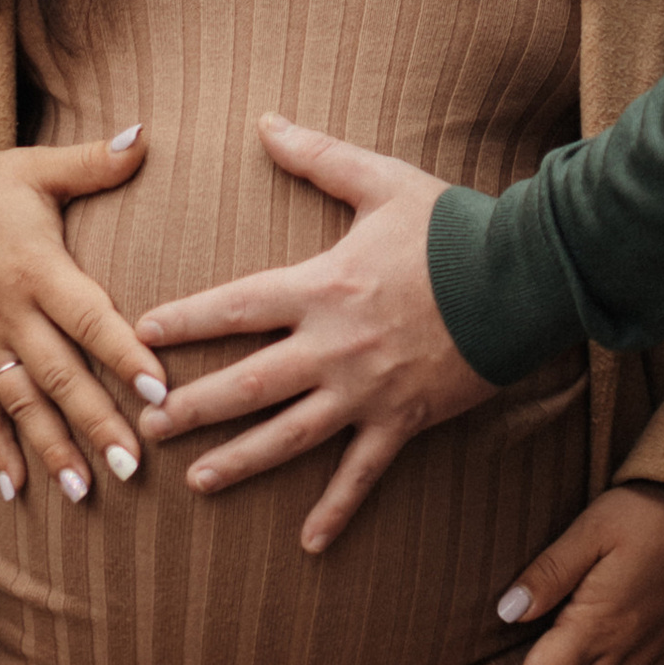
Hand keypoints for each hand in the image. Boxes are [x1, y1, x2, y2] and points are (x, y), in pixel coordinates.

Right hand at [0, 127, 160, 509]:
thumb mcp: (33, 168)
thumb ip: (91, 162)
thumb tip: (146, 134)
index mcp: (35, 268)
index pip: (87, 316)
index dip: (122, 352)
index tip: (158, 390)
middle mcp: (8, 313)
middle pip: (57, 374)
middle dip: (95, 421)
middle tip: (132, 464)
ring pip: (20, 404)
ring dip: (52, 449)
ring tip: (85, 493)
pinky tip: (18, 491)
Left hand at [134, 114, 495, 551]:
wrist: (522, 276)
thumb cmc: (451, 225)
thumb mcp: (381, 180)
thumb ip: (318, 157)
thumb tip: (265, 123)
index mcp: (322, 286)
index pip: (235, 307)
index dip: (184, 321)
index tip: (141, 336)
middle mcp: (333, 346)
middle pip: (247, 383)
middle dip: (191, 407)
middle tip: (145, 426)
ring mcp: (367, 391)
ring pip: (289, 436)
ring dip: (240, 460)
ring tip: (196, 481)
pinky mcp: (404, 421)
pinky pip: (363, 473)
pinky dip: (337, 509)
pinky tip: (309, 541)